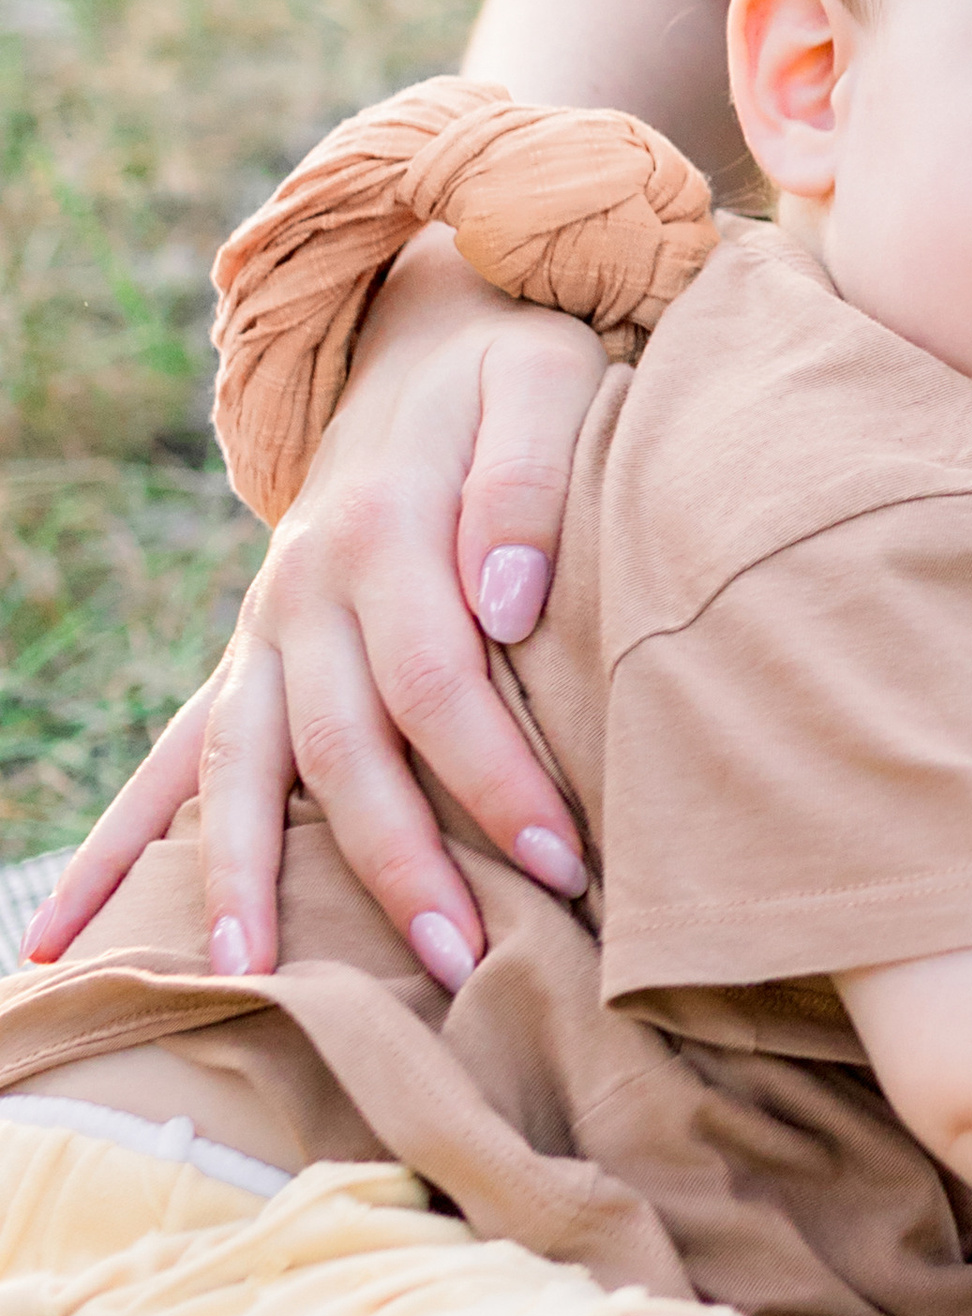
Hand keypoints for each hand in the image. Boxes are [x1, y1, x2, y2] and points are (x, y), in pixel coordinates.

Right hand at [22, 234, 606, 987]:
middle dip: (400, 864)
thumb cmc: (513, 367)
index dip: (498, 777)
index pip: (440, 683)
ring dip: (240, 878)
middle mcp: (305, 588)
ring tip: (243, 981)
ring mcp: (265, 626)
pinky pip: (174, 756)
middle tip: (464, 966)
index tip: (562, 861)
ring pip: (238, 767)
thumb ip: (526, 484)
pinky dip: (116, 847)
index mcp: (381, 527)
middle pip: (342, 747)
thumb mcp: (543, 383)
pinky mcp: (251, 652)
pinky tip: (66, 939)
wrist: (428, 334)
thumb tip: (510, 602)